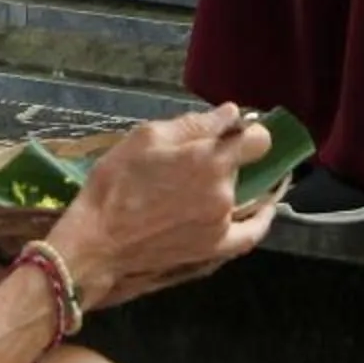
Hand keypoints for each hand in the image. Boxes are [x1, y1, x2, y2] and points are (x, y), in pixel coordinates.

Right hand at [45, 102, 274, 314]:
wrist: (97, 242)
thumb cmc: (115, 184)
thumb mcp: (146, 137)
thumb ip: (195, 124)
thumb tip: (232, 114)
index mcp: (210, 159)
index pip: (257, 138)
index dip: (246, 130)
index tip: (231, 130)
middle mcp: (224, 191)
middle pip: (243, 165)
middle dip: (226, 157)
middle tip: (193, 160)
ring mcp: (222, 223)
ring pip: (243, 193)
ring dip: (233, 183)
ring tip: (214, 180)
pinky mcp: (215, 248)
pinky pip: (250, 233)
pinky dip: (261, 218)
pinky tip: (266, 207)